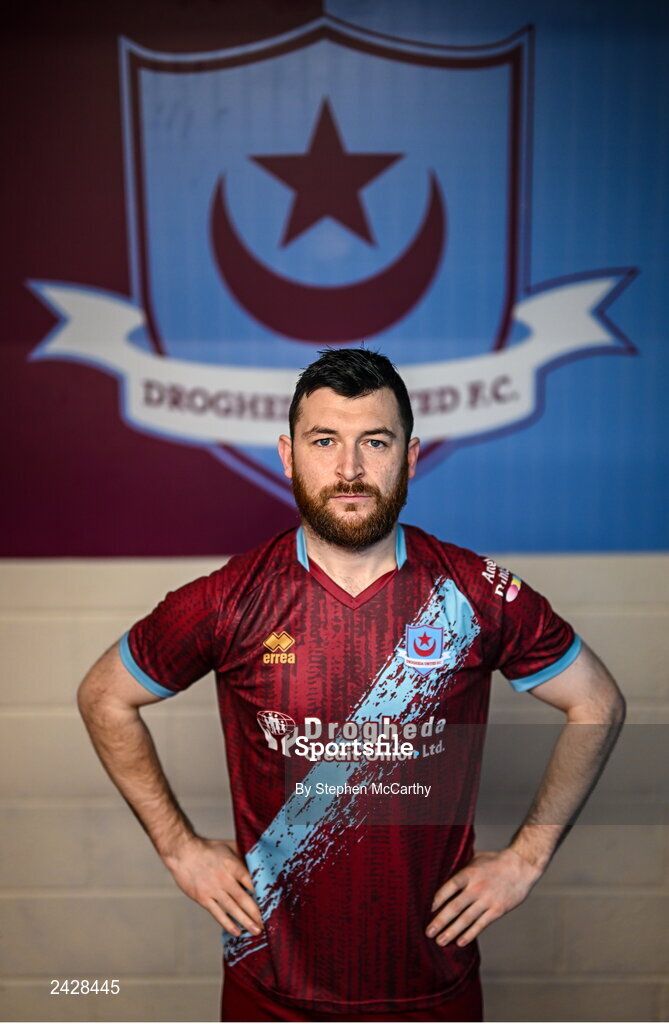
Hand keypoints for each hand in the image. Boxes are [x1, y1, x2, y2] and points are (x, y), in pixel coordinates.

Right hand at [165, 837, 262, 936]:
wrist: (183, 853)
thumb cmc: (207, 848)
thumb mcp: (229, 845)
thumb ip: (243, 853)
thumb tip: (258, 859)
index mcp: (233, 865)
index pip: (252, 883)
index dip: (262, 895)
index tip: (272, 904)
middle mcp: (225, 879)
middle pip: (244, 899)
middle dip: (257, 913)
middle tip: (267, 924)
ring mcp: (214, 890)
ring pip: (233, 909)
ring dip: (246, 921)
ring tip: (256, 931)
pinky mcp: (203, 898)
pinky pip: (217, 913)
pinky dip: (227, 924)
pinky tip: (236, 931)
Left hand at [426, 848, 542, 947]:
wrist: (521, 866)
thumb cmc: (495, 861)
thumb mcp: (476, 857)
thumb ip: (460, 866)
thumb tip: (441, 870)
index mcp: (469, 873)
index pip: (450, 886)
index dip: (438, 898)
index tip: (428, 909)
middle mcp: (477, 888)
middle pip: (455, 907)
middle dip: (440, 921)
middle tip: (428, 932)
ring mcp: (487, 900)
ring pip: (466, 919)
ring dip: (451, 932)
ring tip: (440, 941)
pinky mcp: (497, 910)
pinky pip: (481, 925)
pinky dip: (469, 934)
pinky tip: (459, 942)